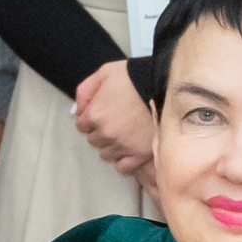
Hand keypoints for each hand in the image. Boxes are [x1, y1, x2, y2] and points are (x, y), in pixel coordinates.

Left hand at [69, 59, 157, 179]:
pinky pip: (123, 168)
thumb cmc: (134, 77)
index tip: (102, 115)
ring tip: (124, 135)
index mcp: (95, 114)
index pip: (81, 126)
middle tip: (115, 123)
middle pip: (93, 141)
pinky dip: (124, 161)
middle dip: (100, 133)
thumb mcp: (104, 73)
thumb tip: (77, 110)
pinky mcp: (139, 154)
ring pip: (106, 155)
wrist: (164, 85)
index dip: (90, 119)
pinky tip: (129, 150)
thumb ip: (86, 91)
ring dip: (111, 147)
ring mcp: (123, 146)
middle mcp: (106, 133)